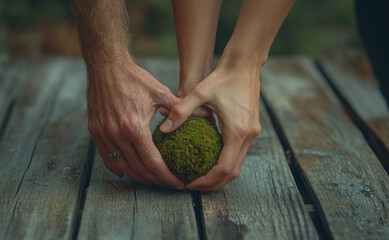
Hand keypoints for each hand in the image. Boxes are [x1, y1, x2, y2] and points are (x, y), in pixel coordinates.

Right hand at [87, 57, 183, 188]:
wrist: (106, 66)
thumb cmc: (135, 78)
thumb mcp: (160, 92)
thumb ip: (180, 108)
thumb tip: (206, 114)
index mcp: (135, 127)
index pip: (153, 162)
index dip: (166, 176)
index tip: (178, 182)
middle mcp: (118, 134)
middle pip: (138, 168)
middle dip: (155, 180)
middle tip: (168, 184)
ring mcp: (105, 134)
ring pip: (123, 165)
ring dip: (139, 176)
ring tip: (153, 179)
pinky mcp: (96, 131)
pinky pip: (106, 157)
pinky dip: (118, 167)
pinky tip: (128, 170)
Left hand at [159, 58, 261, 190]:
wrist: (245, 63)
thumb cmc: (222, 76)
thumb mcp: (199, 92)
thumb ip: (181, 110)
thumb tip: (164, 128)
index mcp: (237, 131)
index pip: (224, 169)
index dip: (207, 181)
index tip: (190, 183)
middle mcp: (248, 136)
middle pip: (232, 173)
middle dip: (213, 184)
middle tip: (192, 186)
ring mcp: (253, 133)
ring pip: (238, 165)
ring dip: (220, 175)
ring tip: (199, 177)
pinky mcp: (252, 128)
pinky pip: (239, 154)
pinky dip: (225, 162)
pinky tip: (209, 159)